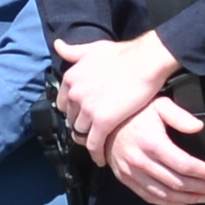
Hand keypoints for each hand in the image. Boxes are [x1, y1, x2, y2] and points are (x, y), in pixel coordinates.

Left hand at [53, 35, 183, 158]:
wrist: (145, 61)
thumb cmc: (124, 54)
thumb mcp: (93, 48)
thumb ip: (74, 51)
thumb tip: (58, 45)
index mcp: (70, 78)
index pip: (64, 102)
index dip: (74, 110)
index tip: (82, 115)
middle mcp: (74, 94)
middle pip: (72, 118)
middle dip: (80, 125)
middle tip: (92, 131)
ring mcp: (87, 109)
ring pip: (81, 132)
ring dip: (88, 139)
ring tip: (97, 144)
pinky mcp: (102, 121)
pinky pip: (94, 143)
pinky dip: (96, 153)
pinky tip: (101, 159)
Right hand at [95, 88, 204, 204]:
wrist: (104, 122)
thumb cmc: (134, 113)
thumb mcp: (158, 105)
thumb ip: (179, 115)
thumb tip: (198, 127)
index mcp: (152, 143)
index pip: (184, 165)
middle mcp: (141, 161)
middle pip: (177, 182)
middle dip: (201, 188)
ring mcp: (131, 172)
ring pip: (164, 193)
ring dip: (187, 198)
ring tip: (203, 197)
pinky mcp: (125, 179)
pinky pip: (149, 196)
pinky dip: (167, 202)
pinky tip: (181, 202)